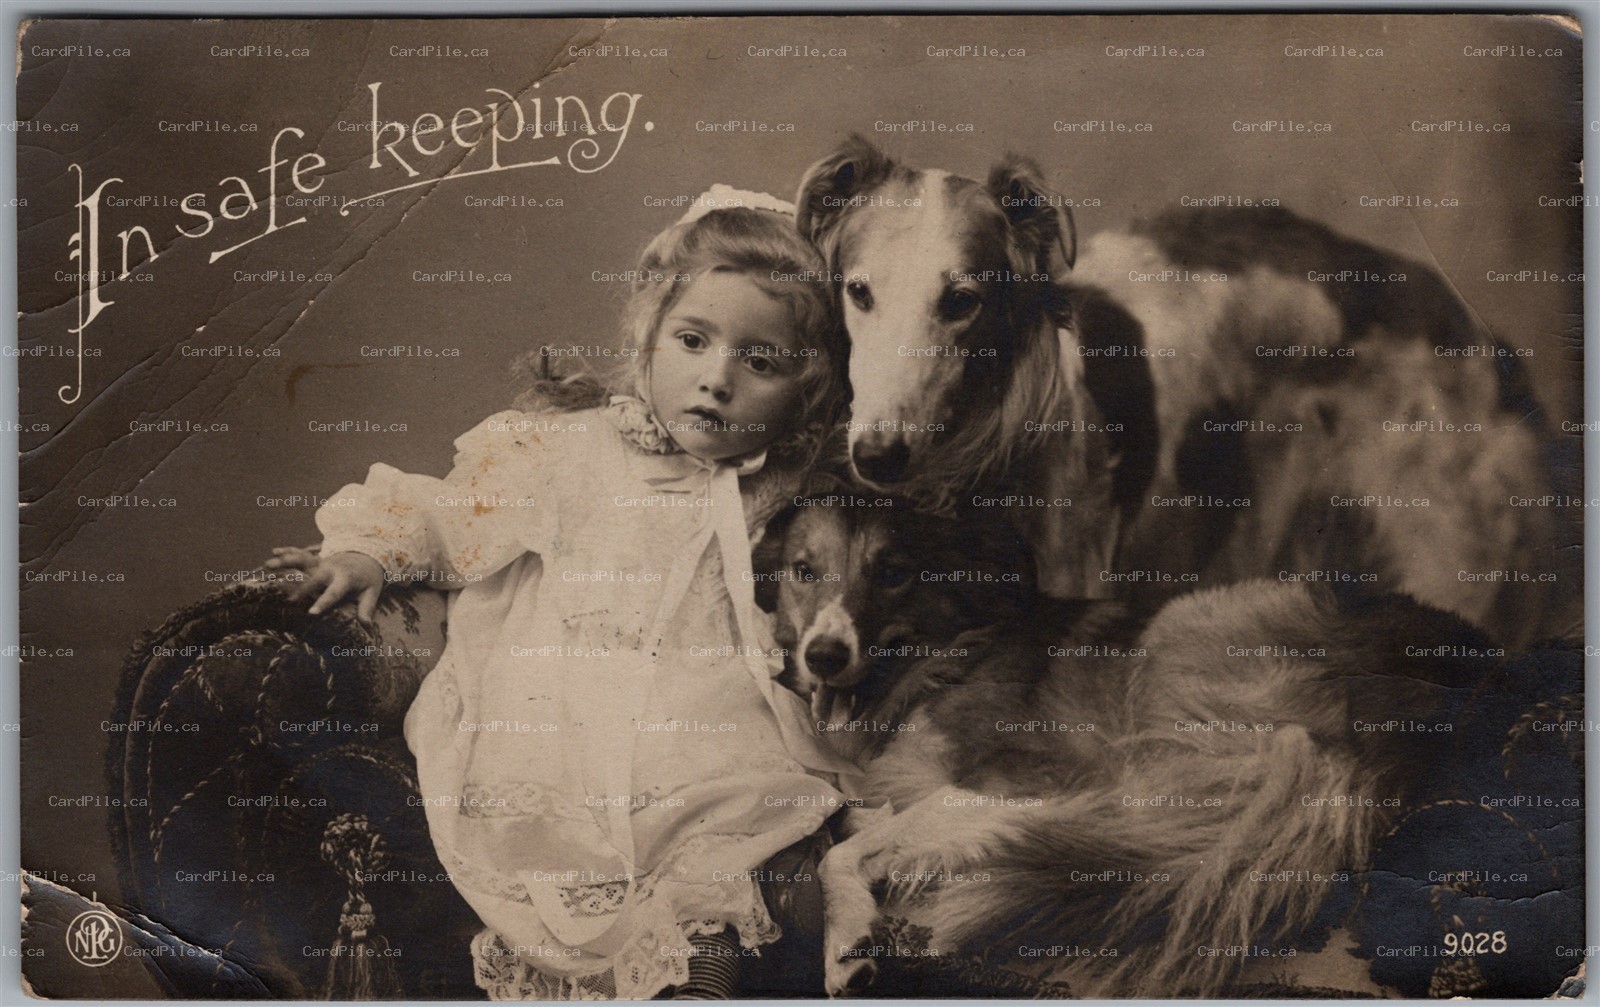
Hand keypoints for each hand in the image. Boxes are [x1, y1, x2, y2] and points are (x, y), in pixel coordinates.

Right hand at [266, 547, 384, 623]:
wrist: (368, 555)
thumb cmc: (368, 578)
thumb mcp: (372, 592)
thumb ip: (366, 608)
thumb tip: (368, 626)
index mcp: (345, 579)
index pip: (334, 593)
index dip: (323, 603)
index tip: (311, 613)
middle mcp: (331, 569)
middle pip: (314, 577)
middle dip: (301, 587)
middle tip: (289, 599)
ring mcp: (322, 562)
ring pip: (303, 560)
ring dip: (286, 561)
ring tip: (268, 564)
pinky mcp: (316, 559)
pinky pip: (301, 554)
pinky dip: (288, 551)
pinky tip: (274, 551)